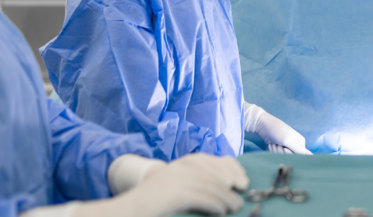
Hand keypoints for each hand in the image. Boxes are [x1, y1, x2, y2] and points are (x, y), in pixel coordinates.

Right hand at [73, 154, 249, 216]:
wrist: (128, 210)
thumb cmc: (155, 202)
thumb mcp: (177, 184)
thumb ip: (196, 181)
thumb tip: (226, 185)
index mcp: (183, 163)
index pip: (215, 160)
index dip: (232, 169)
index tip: (242, 179)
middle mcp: (182, 167)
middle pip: (217, 172)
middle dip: (233, 181)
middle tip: (243, 193)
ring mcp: (179, 179)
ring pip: (213, 187)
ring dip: (228, 198)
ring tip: (236, 207)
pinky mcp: (178, 194)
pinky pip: (205, 199)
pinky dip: (217, 206)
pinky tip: (222, 212)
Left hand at [245, 102, 311, 154]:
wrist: (262, 125)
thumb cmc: (276, 130)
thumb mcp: (288, 140)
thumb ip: (300, 150)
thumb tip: (313, 157)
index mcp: (300, 143)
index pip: (299, 156)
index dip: (290, 154)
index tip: (285, 147)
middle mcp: (295, 145)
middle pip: (289, 157)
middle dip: (281, 152)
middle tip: (278, 143)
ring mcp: (286, 146)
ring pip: (282, 156)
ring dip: (276, 150)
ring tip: (274, 141)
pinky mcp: (278, 147)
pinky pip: (276, 154)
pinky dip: (272, 149)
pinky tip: (271, 142)